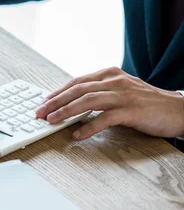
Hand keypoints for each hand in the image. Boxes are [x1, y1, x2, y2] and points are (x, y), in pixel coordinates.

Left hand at [35, 66, 183, 140]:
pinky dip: (88, 127)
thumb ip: (103, 93)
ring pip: (87, 101)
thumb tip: (77, 103)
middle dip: (55, 101)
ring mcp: (123, 95)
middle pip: (78, 89)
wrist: (178, 110)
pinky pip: (105, 118)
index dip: (59, 91)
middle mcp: (115, 81)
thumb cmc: (149, 103)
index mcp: (110, 74)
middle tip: (39, 112)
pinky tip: (77, 135)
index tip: (44, 100)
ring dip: (66, 112)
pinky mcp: (132, 111)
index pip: (77, 81)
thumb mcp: (123, 91)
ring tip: (51, 121)